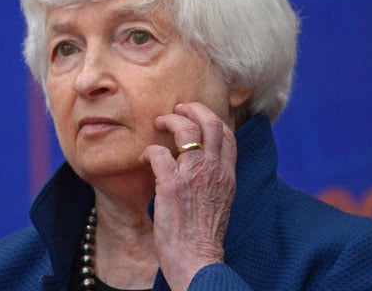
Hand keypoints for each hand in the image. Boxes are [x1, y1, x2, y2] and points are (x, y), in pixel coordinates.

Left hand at [140, 102, 236, 290]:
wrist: (197, 261)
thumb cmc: (203, 238)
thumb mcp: (220, 203)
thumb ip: (213, 182)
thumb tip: (201, 168)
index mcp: (227, 176)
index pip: (227, 135)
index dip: (211, 118)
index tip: (196, 117)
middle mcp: (214, 171)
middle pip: (211, 123)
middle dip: (193, 109)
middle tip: (177, 110)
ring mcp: (194, 175)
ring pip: (186, 130)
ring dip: (170, 121)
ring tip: (158, 122)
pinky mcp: (172, 184)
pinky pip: (158, 152)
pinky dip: (148, 151)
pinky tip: (143, 158)